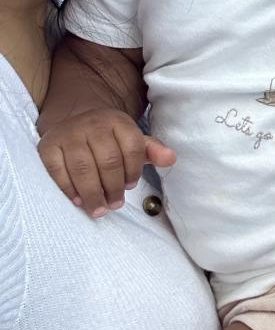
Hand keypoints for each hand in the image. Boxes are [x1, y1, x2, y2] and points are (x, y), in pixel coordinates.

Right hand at [37, 107, 174, 216]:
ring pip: (83, 167)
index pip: (132, 147)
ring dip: (93, 193)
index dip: (134, 171)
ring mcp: (69, 134)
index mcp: (118, 121)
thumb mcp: (131, 139)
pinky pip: (57, 171)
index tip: (131, 186)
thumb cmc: (108, 138)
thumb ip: (151, 150)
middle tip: (115, 204)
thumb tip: (171, 159)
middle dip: (114, 187)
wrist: (73, 120)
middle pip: (109, 160)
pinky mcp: (48, 146)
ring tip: (99, 209)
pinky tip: (79, 201)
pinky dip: (69, 189)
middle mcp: (93, 124)